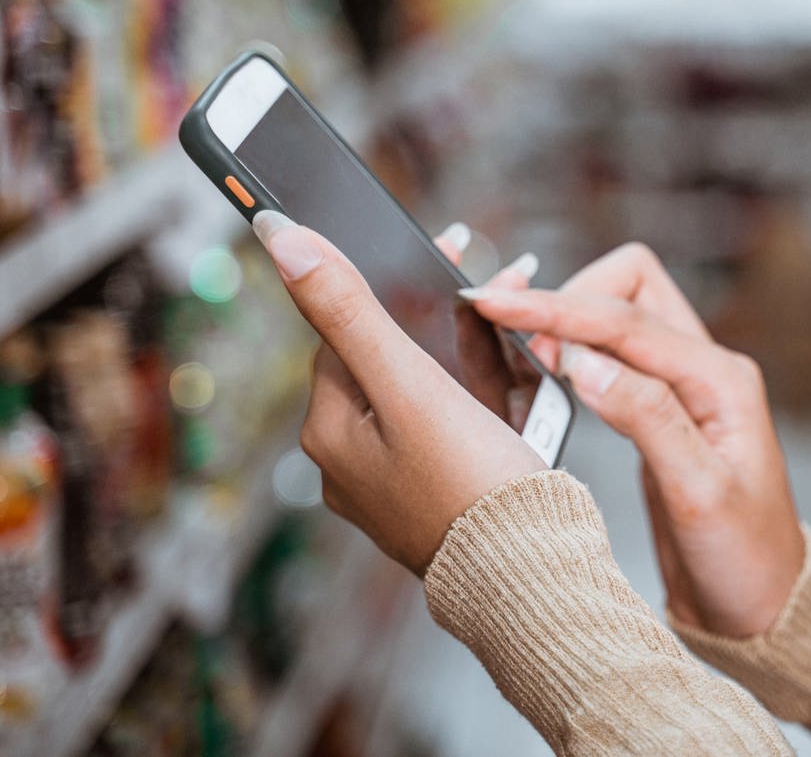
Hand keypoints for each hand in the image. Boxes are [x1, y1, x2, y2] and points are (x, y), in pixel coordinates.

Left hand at [253, 212, 545, 575]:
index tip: (441, 248)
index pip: (344, 336)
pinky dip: (481, 398)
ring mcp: (396, 487)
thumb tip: (278, 238)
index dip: (392, 288)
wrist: (530, 573)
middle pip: (388, 363)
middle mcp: (351, 464)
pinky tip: (516, 379)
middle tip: (488, 280)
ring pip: (425, 395)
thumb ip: (349, 311)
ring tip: (511, 321)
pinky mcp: (439, 501)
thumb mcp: (409, 384)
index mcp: (329, 434)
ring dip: (467, 353)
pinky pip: (453, 432)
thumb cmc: (470, 482)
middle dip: (437, 317)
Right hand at [461, 242, 804, 637]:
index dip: (557, 308)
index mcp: (722, 379)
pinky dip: (572, 356)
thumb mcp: (697, 493)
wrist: (759, 606)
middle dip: (568, 301)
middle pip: (629, 288)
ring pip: (617, 317)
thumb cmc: (744, 557)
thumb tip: (581, 359)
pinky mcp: (659, 411)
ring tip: (516, 356)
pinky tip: (541, 379)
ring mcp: (682, 387)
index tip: (495, 304)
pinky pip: (610, 358)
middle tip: (513, 344)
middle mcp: (705, 370)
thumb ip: (645, 417)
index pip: (628, 319)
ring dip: (567, 324)